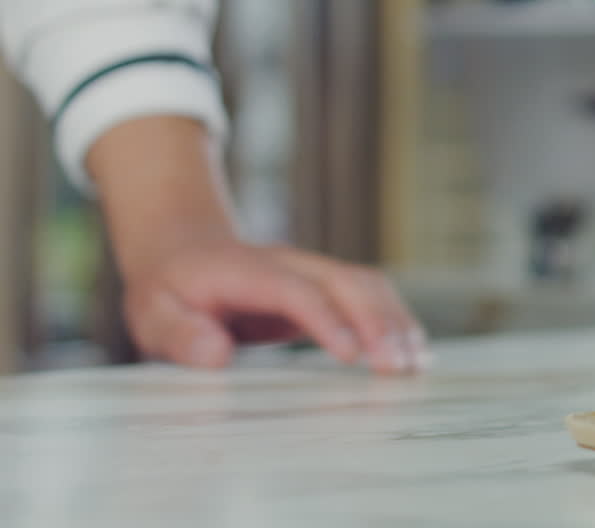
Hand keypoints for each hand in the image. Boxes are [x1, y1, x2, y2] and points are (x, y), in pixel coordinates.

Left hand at [86, 116, 425, 374]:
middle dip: (378, 323)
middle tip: (396, 369)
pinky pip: (371, 296)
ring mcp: (313, 272)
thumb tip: (218, 355)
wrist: (184, 251)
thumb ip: (180, 335)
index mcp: (248, 271)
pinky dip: (397, 320)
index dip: (328, 320)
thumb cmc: (169, 291)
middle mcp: (291, 264)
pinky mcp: (326, 288)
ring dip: (395, 321)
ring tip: (414, 365)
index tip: (352, 357)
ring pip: (367, 285)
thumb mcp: (153, 314)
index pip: (298, 291)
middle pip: (346, 282)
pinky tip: (415, 351)